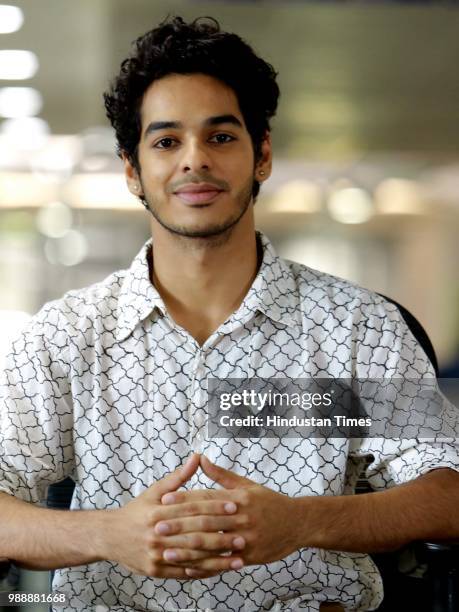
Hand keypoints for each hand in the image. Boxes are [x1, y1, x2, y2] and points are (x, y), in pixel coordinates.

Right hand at [102, 454, 244, 578]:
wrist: (109, 536)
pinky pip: (183, 573)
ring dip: (217, 560)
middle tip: (243, 537)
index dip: (214, 506)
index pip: (191, 508)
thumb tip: (197, 456)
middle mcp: (157, 534)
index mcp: (157, 511)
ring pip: (192, 558)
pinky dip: (202, 573)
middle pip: (194, 536)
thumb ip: (178, 477)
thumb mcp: (154, 490)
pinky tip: (219, 571)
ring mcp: (156, 555)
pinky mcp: (156, 571)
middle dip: (220, 537)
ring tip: (238, 559)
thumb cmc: (136, 511)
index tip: (234, 505)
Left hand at [160, 455, 301, 574]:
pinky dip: (206, 567)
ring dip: (187, 549)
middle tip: (157, 527)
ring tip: (167, 551)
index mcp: (238, 497)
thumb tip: (200, 458)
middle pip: (206, 521)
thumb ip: (221, 474)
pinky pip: (223, 563)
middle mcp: (242, 516)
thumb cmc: (269, 502)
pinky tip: (189, 570)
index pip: (207, 498)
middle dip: (180, 524)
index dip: (184, 499)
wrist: (298, 523)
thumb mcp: (247, 484)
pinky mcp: (249, 556)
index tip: (163, 501)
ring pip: (212, 544)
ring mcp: (246, 538)